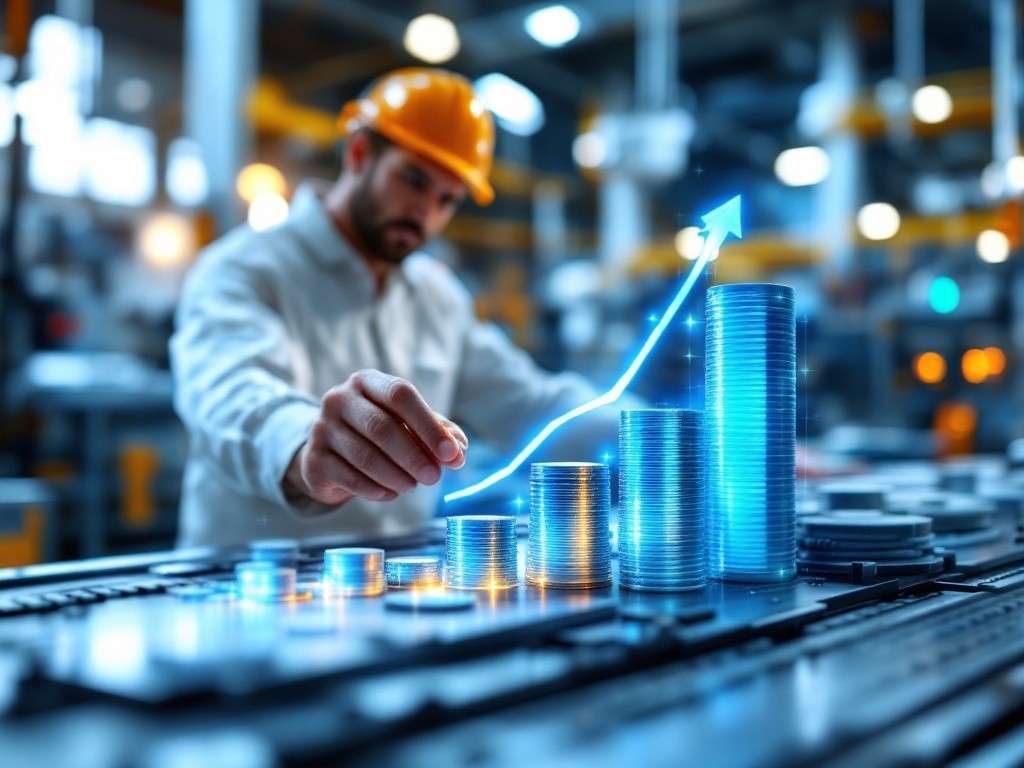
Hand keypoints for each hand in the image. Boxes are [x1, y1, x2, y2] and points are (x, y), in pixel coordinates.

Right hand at [284, 370, 467, 504]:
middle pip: (382, 427)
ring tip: (412, 486)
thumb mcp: (407, 424)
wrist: (329, 454)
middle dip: (414, 456)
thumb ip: (436, 432)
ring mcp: (321, 428)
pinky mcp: (314, 459)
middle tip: (434, 477)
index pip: (400, 394)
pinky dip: (376, 490)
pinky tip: (390, 494)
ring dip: (396, 476)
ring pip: (365, 456)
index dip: (428, 425)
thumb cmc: (376, 433)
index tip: (451, 454)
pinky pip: (350, 478)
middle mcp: (339, 399)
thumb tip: (459, 450)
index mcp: (367, 382)